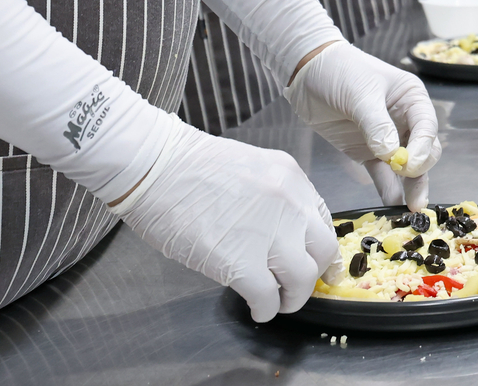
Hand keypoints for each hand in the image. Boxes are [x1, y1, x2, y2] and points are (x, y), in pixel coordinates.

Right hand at [107, 122, 337, 320]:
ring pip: (303, 280)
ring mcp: (269, 233)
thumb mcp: (250, 168)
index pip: (322, 220)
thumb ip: (272, 197)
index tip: (310, 262)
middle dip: (312, 274)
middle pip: (323, 252)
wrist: (154, 166)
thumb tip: (277, 232)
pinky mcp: (241, 262)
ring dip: (292, 298)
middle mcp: (290, 203)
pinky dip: (265, 310)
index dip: (316, 248)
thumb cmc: (188, 167)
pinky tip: (256, 308)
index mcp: (290, 177)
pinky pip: (268, 298)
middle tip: (294, 284)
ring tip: (276, 302)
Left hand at [285, 42, 440, 209]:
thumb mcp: (360, 93)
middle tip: (406, 181)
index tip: (408, 165)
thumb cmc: (340, 71)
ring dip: (410, 186)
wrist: (307, 73)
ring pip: (406, 167)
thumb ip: (376, 124)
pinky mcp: (367, 152)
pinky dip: (388, 188)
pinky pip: (382, 175)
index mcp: (411, 99)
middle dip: (419, 168)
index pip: (426, 127)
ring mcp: (387, 139)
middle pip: (423, 150)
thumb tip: (392, 155)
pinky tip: (392, 204)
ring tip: (412, 208)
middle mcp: (405, 120)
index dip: (422, 148)